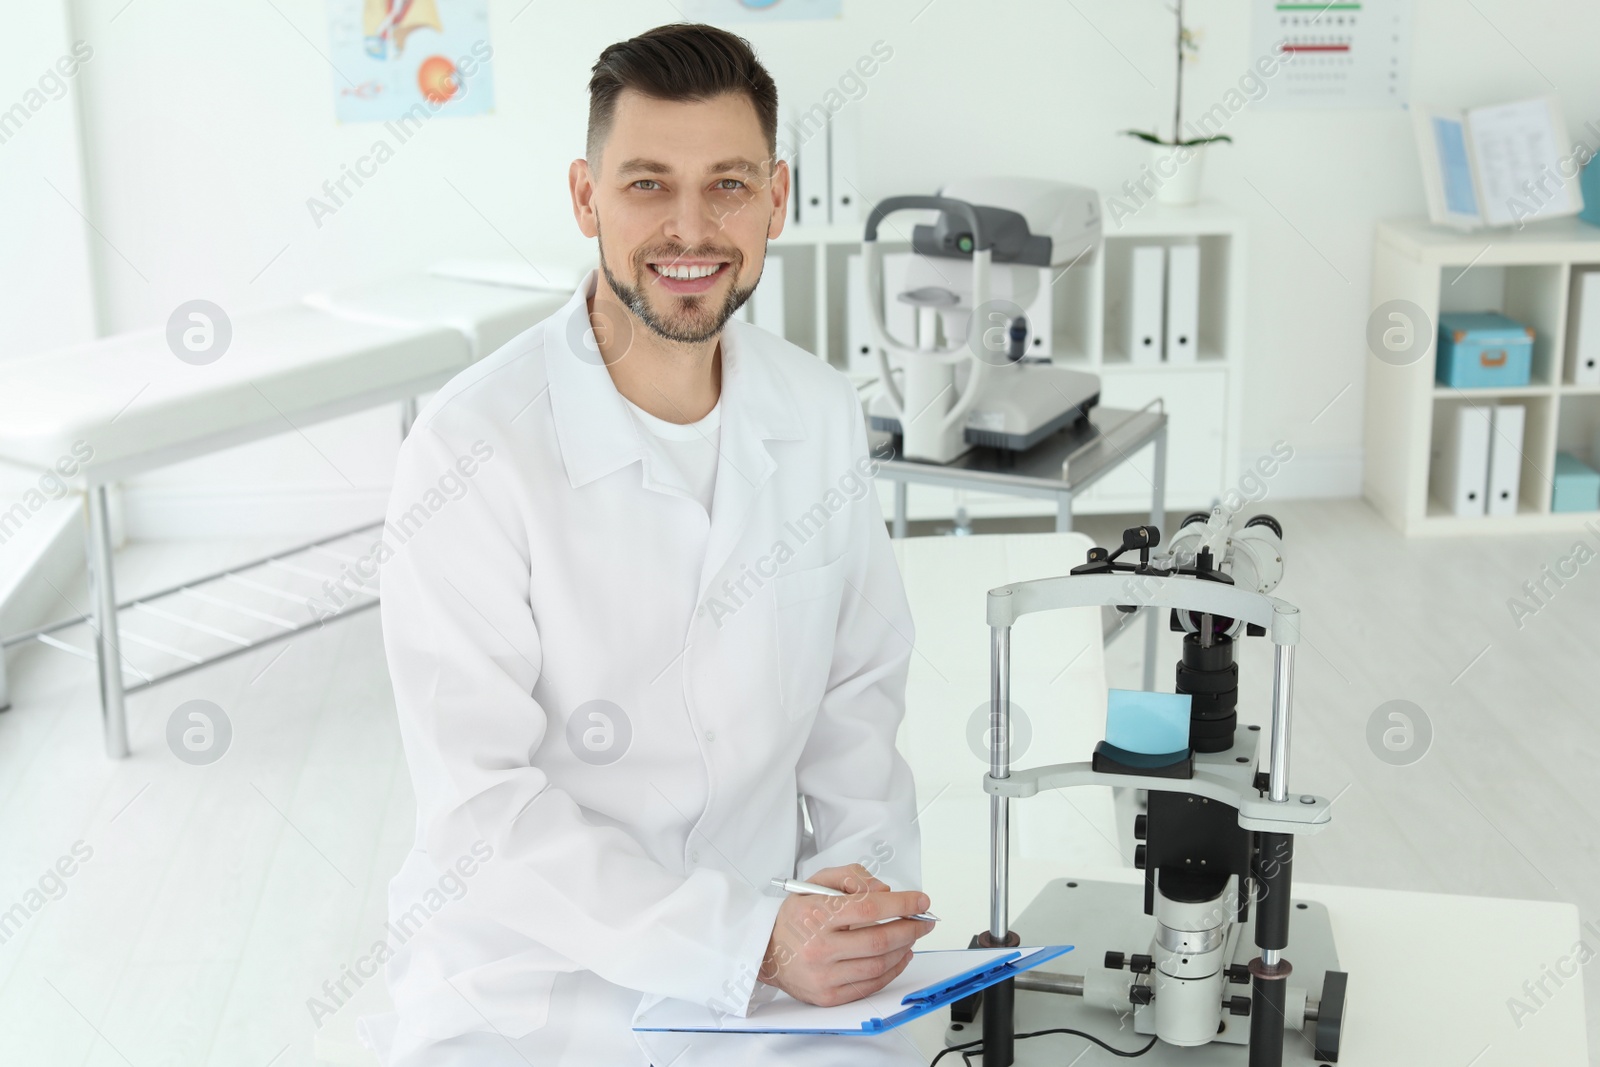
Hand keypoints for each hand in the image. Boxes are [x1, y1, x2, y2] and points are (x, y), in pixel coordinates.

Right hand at [758, 863, 934, 1006]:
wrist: (765, 950)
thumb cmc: (795, 915)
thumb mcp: (816, 882)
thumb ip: (851, 877)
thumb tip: (884, 891)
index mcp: (816, 915)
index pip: (870, 908)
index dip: (902, 904)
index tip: (921, 901)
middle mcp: (820, 948)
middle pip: (879, 940)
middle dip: (910, 928)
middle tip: (924, 921)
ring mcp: (824, 976)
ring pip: (878, 965)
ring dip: (904, 949)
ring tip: (912, 937)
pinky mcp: (828, 996)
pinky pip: (870, 986)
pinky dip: (892, 971)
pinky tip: (900, 957)